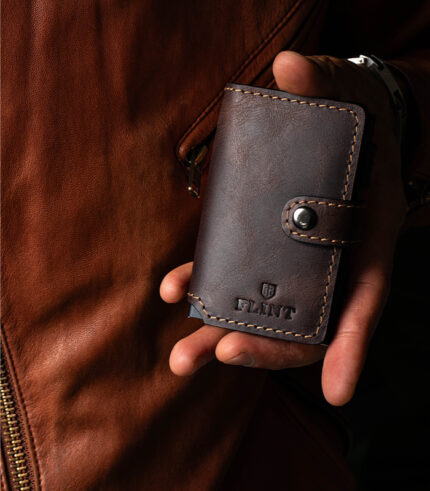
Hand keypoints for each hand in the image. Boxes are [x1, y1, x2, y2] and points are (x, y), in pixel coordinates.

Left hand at [160, 51, 407, 405]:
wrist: (347, 128)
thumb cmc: (356, 122)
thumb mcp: (350, 100)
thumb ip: (324, 85)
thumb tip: (289, 68)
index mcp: (366, 243)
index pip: (363, 303)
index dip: (352, 347)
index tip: (337, 390)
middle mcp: (329, 263)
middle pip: (302, 324)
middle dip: (262, 346)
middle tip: (215, 354)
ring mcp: (293, 260)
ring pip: (263, 311)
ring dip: (220, 333)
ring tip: (180, 354)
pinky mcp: (264, 246)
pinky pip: (238, 278)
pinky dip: (208, 289)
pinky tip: (175, 291)